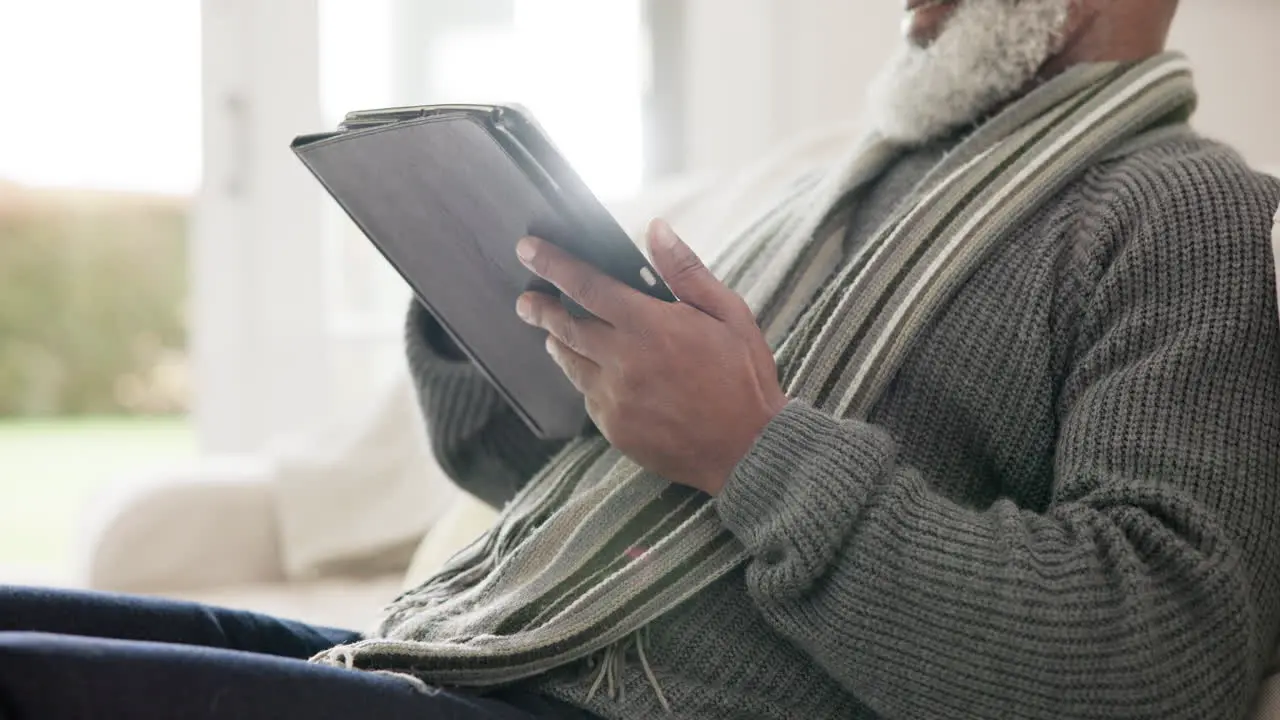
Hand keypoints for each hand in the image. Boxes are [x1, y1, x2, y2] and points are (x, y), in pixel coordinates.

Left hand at [515, 219, 787, 494]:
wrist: (749, 450)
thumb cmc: (743, 377)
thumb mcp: (728, 313)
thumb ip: (686, 270)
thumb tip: (656, 228)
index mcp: (649, 325)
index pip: (586, 285)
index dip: (552, 264)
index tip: (526, 249)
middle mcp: (623, 361)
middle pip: (565, 326)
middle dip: (540, 309)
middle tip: (526, 301)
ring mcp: (615, 398)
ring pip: (570, 363)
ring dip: (558, 344)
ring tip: (553, 335)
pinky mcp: (614, 428)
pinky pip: (588, 397)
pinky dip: (587, 380)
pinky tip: (599, 375)